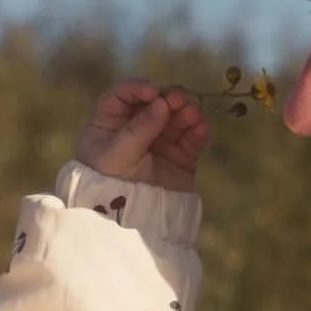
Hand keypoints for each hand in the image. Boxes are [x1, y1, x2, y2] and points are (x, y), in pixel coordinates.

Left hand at [77, 79, 207, 191]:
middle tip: (178, 99)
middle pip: (154, 103)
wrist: (127, 221)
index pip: (122, 96)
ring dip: (186, 110)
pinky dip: (199, 128)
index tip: (153, 91)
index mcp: (109, 124)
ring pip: (177, 117)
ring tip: (192, 112)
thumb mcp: (116, 155)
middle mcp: (135, 129)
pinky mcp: (181, 158)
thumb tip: (162, 104)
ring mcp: (160, 143)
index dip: (138, 88)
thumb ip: (139, 128)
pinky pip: (193, 137)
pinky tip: (200, 125)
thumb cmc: (109, 184)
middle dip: (168, 97)